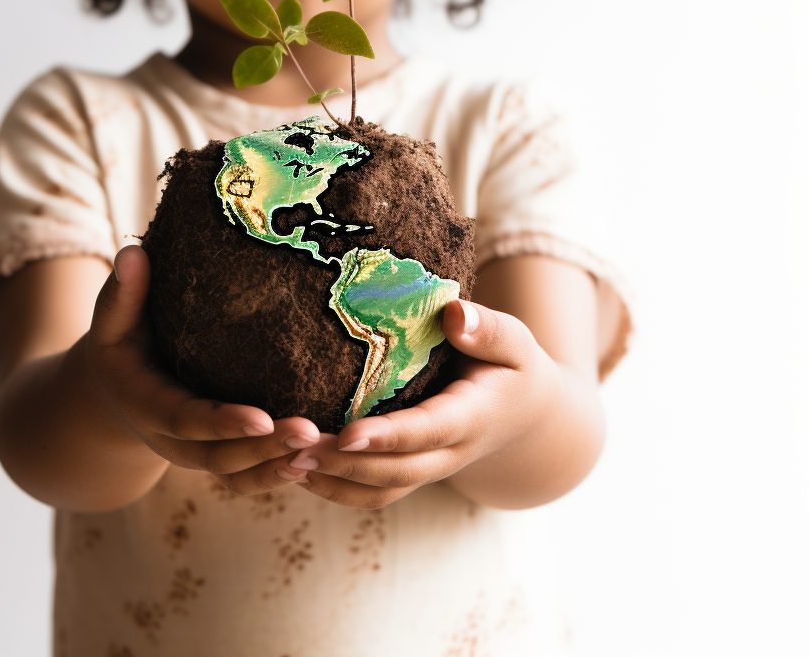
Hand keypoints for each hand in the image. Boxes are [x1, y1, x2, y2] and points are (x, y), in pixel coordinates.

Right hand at [83, 245, 321, 492]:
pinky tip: (316, 461)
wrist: (116, 392)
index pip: (186, 420)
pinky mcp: (216, 455)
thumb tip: (132, 251)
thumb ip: (123, 293)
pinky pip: (246, 474)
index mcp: (147, 406)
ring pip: (235, 473)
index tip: (263, 419)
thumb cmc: (121, 344)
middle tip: (310, 433)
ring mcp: (195, 452)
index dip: (223, 423)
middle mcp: (171, 439)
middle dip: (263, 450)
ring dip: (276, 465)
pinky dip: (277, 472)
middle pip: (218, 457)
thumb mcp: (112, 321)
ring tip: (320, 450)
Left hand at [216, 298, 588, 507]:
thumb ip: (487, 329)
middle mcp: (448, 453)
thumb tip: (454, 314)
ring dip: (332, 481)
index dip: (387, 437)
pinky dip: (335, 489)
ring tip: (282, 461)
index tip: (347, 434)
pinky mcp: (410, 471)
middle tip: (294, 447)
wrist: (526, 415)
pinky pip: (373, 493)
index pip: (425, 432)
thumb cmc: (511, 365)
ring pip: (379, 490)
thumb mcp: (513, 341)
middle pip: (394, 471)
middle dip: (344, 464)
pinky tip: (295, 470)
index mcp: (472, 418)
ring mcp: (428, 468)